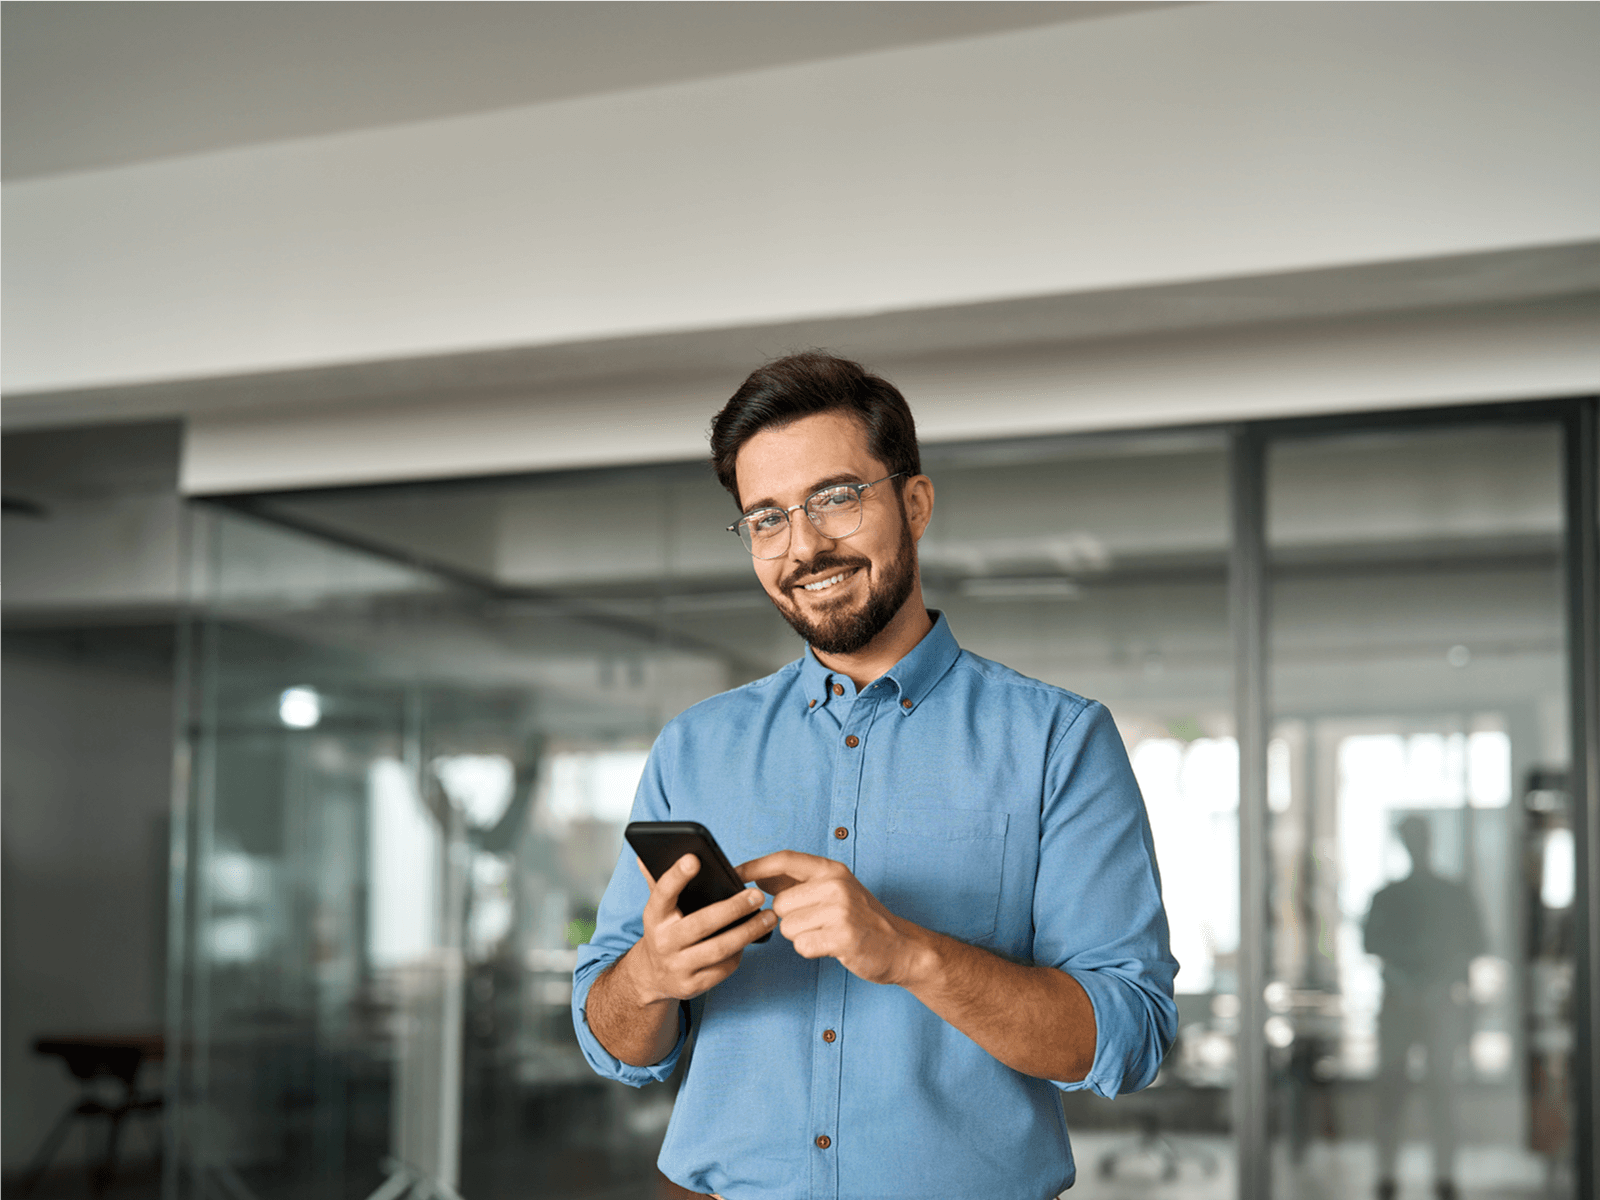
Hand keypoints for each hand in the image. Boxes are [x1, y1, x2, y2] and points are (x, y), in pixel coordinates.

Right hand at [626, 854, 775, 1003]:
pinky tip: (752, 939)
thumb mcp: (658, 908)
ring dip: (748, 932)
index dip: (676, 876)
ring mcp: (677, 967)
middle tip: (756, 896)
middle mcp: (663, 942)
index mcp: (654, 917)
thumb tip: (645, 855)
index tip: (694, 858)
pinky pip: (724, 968)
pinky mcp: (693, 986)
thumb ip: (657, 881)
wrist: (653, 976)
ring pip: (719, 949)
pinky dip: (740, 953)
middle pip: (701, 924)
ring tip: (769, 917)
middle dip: (732, 909)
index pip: (662, 893)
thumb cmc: (664, 930)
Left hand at [739, 850, 922, 985]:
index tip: (734, 873)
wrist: (900, 946)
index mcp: (831, 870)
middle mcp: (835, 885)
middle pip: (779, 903)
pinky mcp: (842, 936)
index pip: (784, 859)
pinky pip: (802, 946)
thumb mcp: (834, 890)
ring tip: (826, 934)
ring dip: (801, 936)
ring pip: (788, 927)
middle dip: (789, 919)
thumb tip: (757, 876)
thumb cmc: (862, 918)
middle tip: (816, 923)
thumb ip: (798, 882)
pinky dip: (811, 951)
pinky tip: (831, 946)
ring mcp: (840, 910)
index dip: (755, 866)